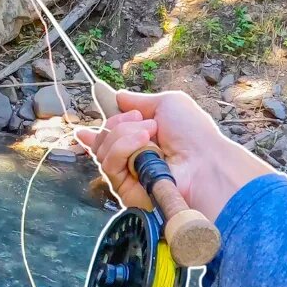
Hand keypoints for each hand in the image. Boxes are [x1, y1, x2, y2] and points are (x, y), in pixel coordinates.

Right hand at [75, 90, 270, 220]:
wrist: (204, 162)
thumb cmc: (193, 134)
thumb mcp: (168, 103)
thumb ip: (139, 100)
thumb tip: (117, 96)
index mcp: (142, 139)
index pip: (110, 139)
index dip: (94, 135)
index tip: (82, 131)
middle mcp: (133, 158)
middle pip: (102, 138)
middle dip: (118, 123)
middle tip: (142, 121)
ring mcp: (127, 174)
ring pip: (102, 149)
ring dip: (123, 134)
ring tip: (150, 135)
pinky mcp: (124, 190)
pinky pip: (109, 163)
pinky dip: (124, 148)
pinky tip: (143, 144)